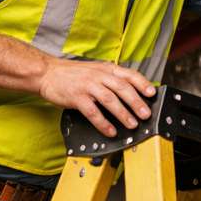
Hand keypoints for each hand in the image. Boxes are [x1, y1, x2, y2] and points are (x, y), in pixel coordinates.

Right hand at [37, 58, 155, 137]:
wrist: (47, 73)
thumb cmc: (73, 74)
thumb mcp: (95, 70)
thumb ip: (111, 79)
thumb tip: (131, 92)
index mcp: (106, 69)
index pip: (129, 74)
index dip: (142, 83)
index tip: (152, 93)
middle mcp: (98, 75)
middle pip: (122, 88)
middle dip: (136, 102)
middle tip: (146, 114)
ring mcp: (87, 86)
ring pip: (110, 100)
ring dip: (123, 113)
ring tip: (132, 124)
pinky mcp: (76, 97)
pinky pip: (92, 112)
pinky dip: (103, 122)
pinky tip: (110, 131)